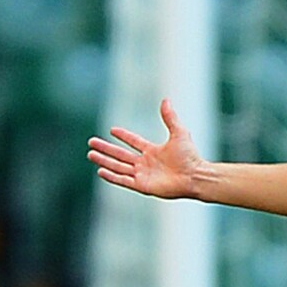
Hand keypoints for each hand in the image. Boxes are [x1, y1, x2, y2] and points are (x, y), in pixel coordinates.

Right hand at [89, 99, 206, 199]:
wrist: (195, 176)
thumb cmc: (190, 157)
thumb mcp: (179, 133)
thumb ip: (170, 118)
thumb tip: (166, 99)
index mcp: (153, 151)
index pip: (134, 142)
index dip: (124, 136)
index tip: (112, 130)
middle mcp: (146, 163)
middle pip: (121, 155)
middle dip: (106, 149)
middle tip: (91, 142)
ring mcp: (143, 175)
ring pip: (118, 167)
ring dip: (104, 161)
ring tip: (91, 154)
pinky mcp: (142, 186)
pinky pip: (123, 181)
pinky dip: (112, 176)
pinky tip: (100, 171)